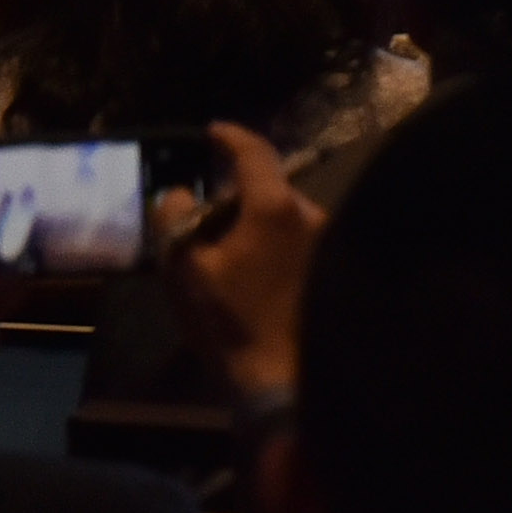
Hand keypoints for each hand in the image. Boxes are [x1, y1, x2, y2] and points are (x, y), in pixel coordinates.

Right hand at [158, 123, 323, 410]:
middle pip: (267, 189)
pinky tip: (254, 277)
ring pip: (283, 218)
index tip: (213, 132)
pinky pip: (298, 242)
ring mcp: (328, 240)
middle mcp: (312, 212)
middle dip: (235, 199)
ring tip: (224, 258)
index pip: (254, 152)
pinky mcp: (335, 268)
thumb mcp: (186, 270)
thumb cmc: (231, 322)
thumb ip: (176, 221)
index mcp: (275, 206)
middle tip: (203, 223)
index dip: (231, 137)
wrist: (284, 380)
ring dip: (255, 227)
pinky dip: (274, 247)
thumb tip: (178, 194)